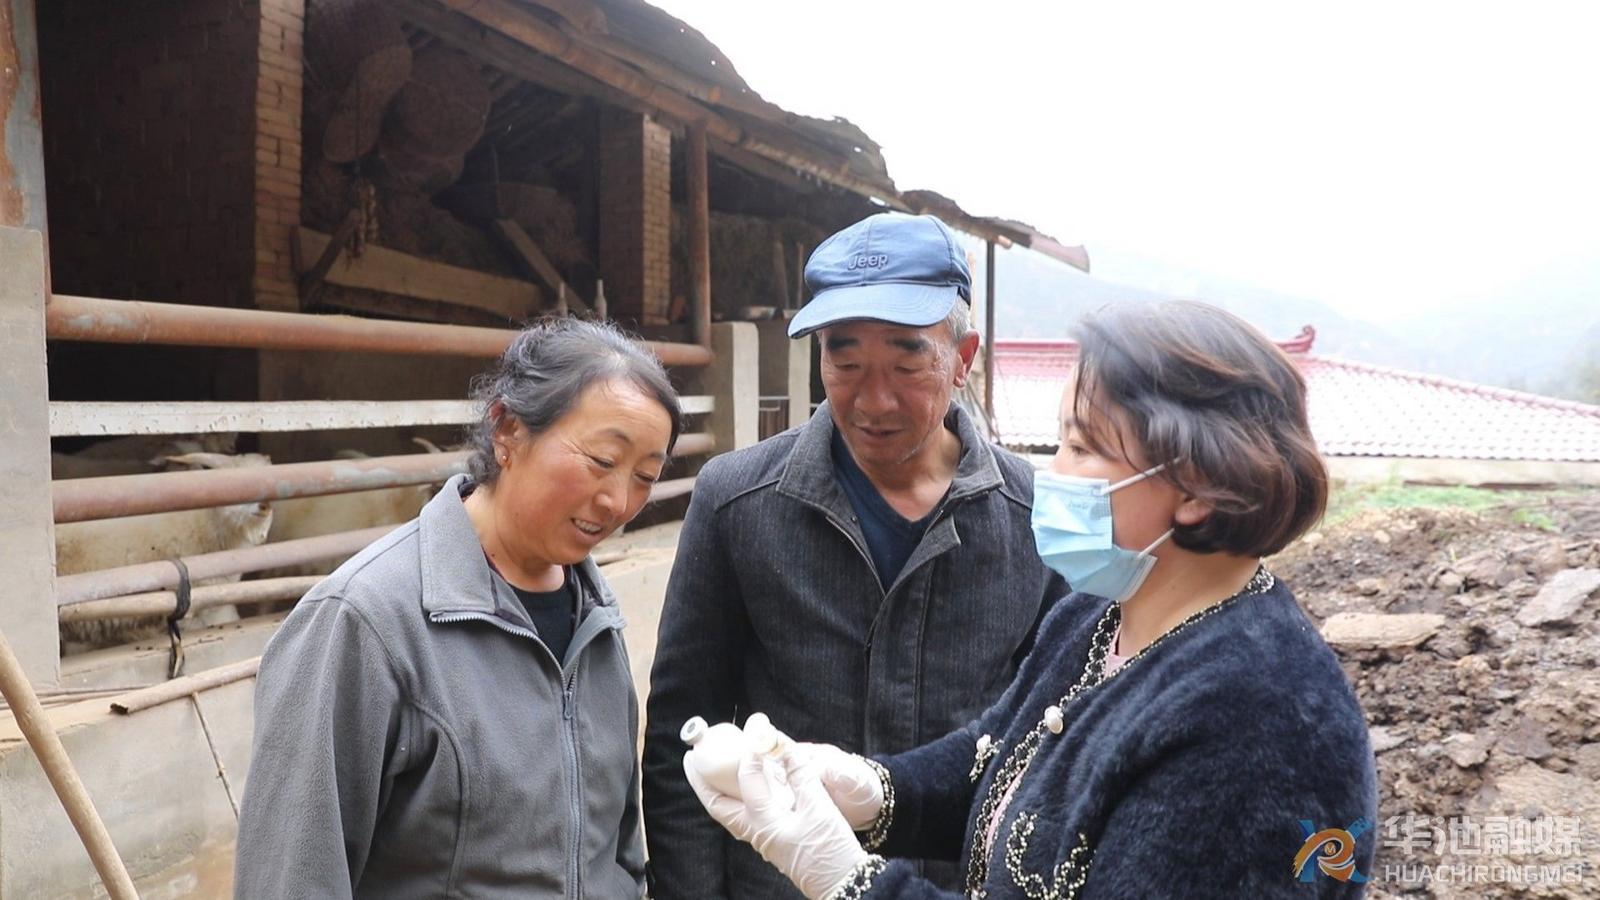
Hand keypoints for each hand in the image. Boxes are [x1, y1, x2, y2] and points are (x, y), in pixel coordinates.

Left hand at [686, 741, 868, 899]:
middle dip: (702, 781)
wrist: (844, 885)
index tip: (757, 730)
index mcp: (764, 822)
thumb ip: (801, 775)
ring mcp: (763, 839)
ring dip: (717, 790)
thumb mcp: (819, 808)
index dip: (752, 750)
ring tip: (708, 771)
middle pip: (719, 805)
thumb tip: (784, 747)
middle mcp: (757, 832)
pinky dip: (738, 798)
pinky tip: (744, 788)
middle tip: (692, 757)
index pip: (748, 778)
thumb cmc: (831, 851)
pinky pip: (745, 816)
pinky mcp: (773, 841)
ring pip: (729, 812)